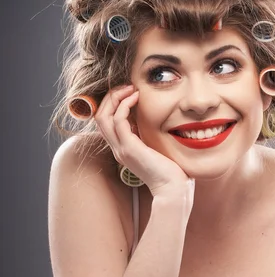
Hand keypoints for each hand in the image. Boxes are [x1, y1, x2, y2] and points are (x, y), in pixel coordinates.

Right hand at [94, 84, 194, 200]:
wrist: (173, 190)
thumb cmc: (172, 172)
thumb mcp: (157, 150)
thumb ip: (151, 137)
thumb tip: (155, 121)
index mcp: (123, 149)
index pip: (107, 122)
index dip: (114, 104)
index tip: (130, 93)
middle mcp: (118, 149)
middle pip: (100, 116)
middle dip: (111, 97)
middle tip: (128, 86)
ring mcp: (121, 149)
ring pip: (103, 116)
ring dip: (115, 98)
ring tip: (130, 88)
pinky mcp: (130, 148)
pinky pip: (118, 120)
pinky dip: (124, 105)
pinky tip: (137, 98)